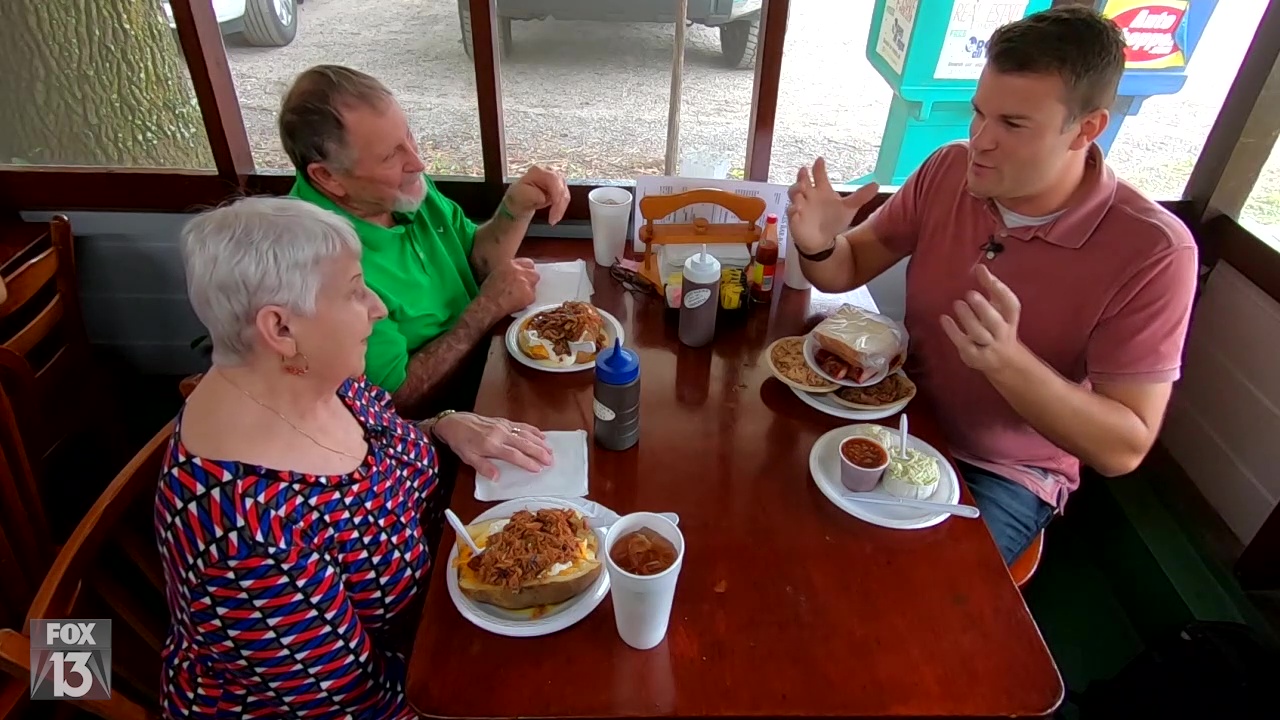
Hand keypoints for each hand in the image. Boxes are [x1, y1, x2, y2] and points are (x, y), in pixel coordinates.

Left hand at [432, 413, 552, 479]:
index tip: (538, 469)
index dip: (527, 462)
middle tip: (551, 461)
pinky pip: (521, 425)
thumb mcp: (468, 458)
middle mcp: (500, 434)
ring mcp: (503, 426)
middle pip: (524, 444)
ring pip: (525, 434)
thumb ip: (483, 467)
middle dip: (539, 452)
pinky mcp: (503, 421)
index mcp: (491, 445)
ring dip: (539, 442)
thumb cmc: (461, 442)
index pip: (514, 455)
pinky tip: (541, 435)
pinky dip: (533, 430)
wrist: (454, 422)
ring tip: (550, 450)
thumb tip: (497, 478)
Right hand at [478, 257, 538, 315]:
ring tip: (518, 297)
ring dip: (528, 291)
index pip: (527, 263)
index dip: (526, 271)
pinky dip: (527, 301)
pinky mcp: (530, 294)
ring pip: (533, 287)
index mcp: (511, 264)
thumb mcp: (496, 274)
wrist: (489, 304)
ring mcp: (526, 282)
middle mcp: (520, 271)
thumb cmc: (488, 292)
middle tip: (523, 288)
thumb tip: (513, 275)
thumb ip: (508, 271)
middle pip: (534, 274)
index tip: (524, 276)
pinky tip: (518, 303)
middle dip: (530, 281)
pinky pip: (532, 297)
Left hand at [504, 165, 570, 224]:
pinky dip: (561, 208)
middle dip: (559, 204)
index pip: (553, 179)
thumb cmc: (519, 197)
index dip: (556, 193)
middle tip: (553, 219)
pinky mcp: (560, 187)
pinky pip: (565, 198)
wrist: (521, 201)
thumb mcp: (520, 195)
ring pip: (565, 194)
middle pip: (561, 187)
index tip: (555, 207)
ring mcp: (556, 179)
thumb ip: (532, 194)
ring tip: (553, 219)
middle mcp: (549, 172)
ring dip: (561, 208)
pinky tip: (555, 216)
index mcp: (538, 171)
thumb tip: (542, 197)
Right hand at [786, 158, 878, 253]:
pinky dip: (793, 210)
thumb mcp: (849, 208)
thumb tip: (876, 184)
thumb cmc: (833, 220)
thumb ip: (860, 196)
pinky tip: (797, 209)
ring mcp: (800, 205)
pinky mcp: (795, 218)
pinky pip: (791, 212)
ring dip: (796, 189)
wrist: (823, 240)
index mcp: (822, 190)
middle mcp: (809, 195)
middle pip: (802, 180)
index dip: (819, 167)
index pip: (819, 175)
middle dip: (802, 175)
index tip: (820, 160)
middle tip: (804, 170)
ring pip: (793, 193)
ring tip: (802, 189)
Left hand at [940, 265, 1027, 373]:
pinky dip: (953, 331)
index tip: (989, 278)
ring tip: (957, 304)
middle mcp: (1002, 333)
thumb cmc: (999, 327)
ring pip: (979, 333)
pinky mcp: (974, 355)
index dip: (1001, 291)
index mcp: (1010, 319)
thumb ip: (991, 288)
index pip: (1011, 305)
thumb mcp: (999, 308)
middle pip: (994, 321)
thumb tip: (980, 267)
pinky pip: (963, 343)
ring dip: (968, 318)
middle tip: (970, 294)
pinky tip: (944, 318)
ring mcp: (988, 346)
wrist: (1004, 361)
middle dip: (983, 308)